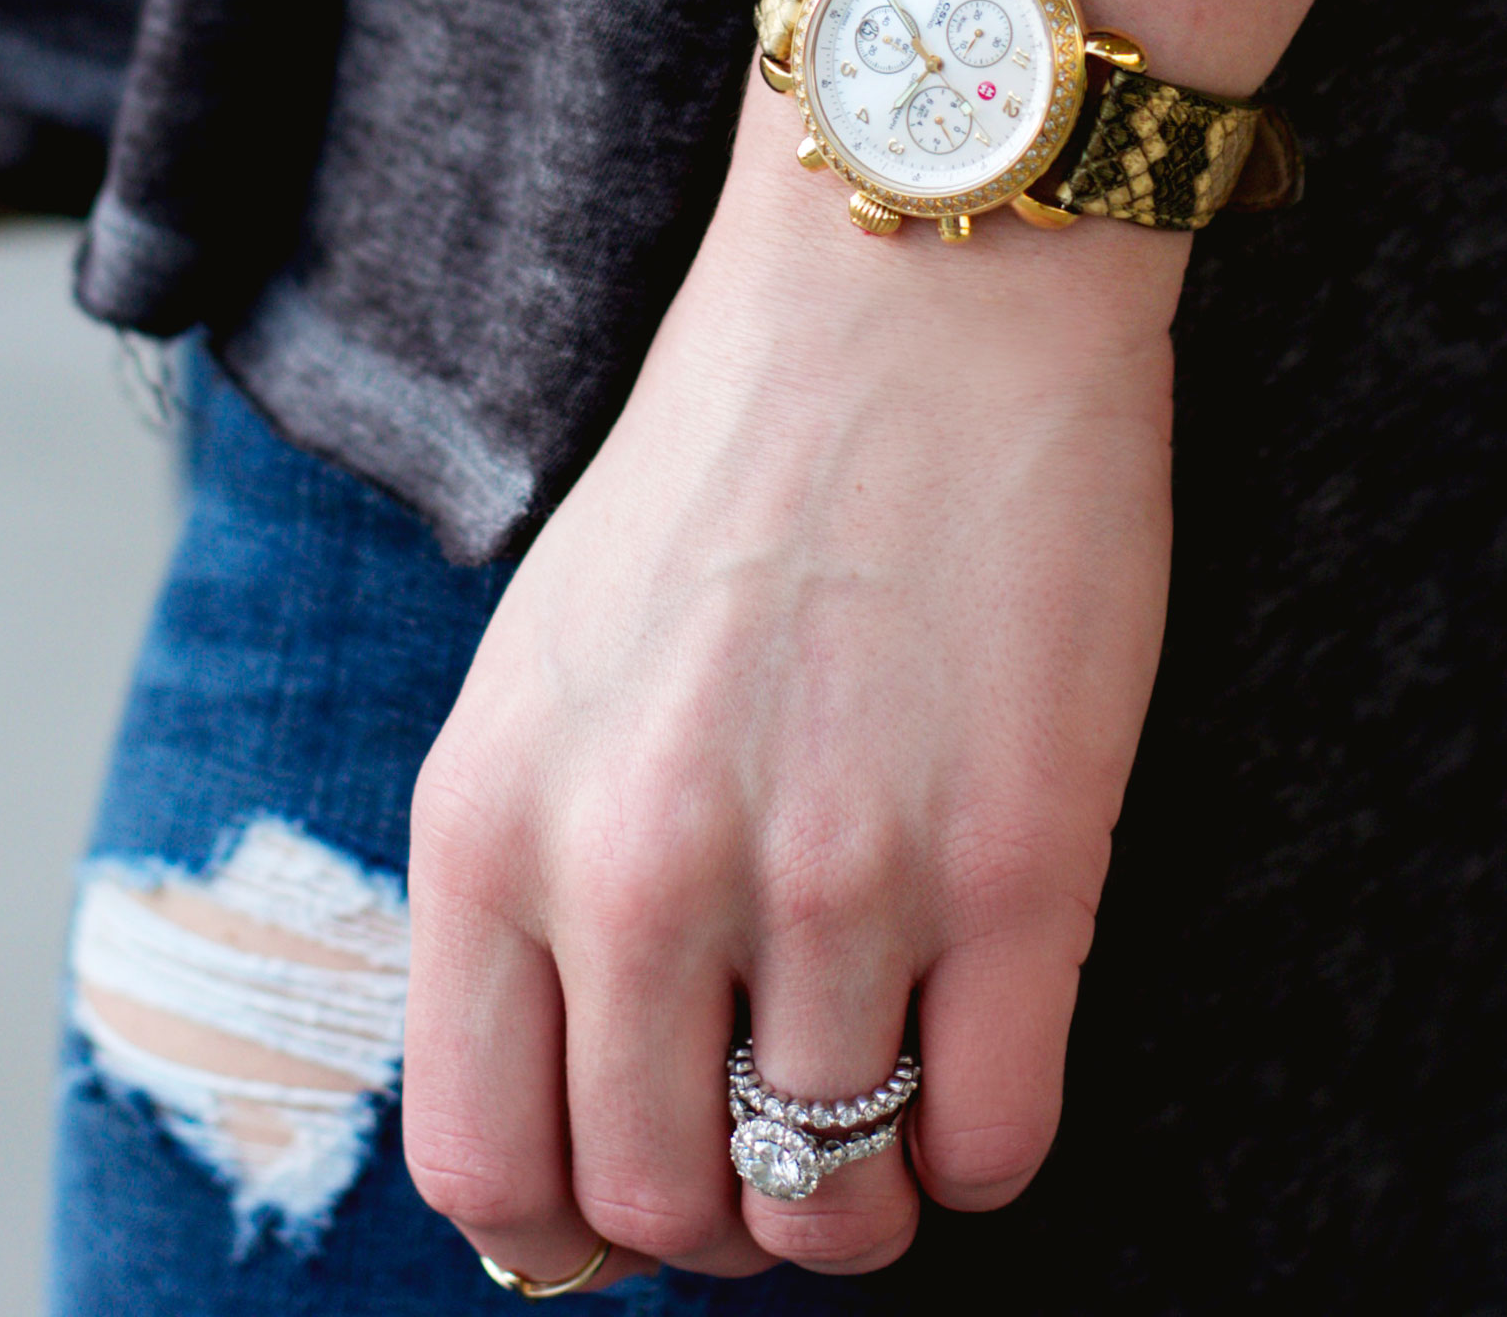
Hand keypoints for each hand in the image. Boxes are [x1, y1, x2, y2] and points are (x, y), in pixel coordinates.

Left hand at [403, 74, 1181, 1284]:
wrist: (914, 286)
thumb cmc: (730, 462)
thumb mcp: (544, 663)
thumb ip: (531, 873)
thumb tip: (575, 1096)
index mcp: (492, 818)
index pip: (486, 1166)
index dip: (570, 1221)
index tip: (643, 1185)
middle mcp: (637, 871)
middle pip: (663, 1211)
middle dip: (726, 1218)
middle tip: (781, 1139)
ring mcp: (833, 875)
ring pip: (835, 1199)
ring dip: (864, 1190)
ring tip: (887, 1094)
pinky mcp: (1019, 861)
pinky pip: (993, 1143)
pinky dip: (982, 1146)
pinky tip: (983, 1045)